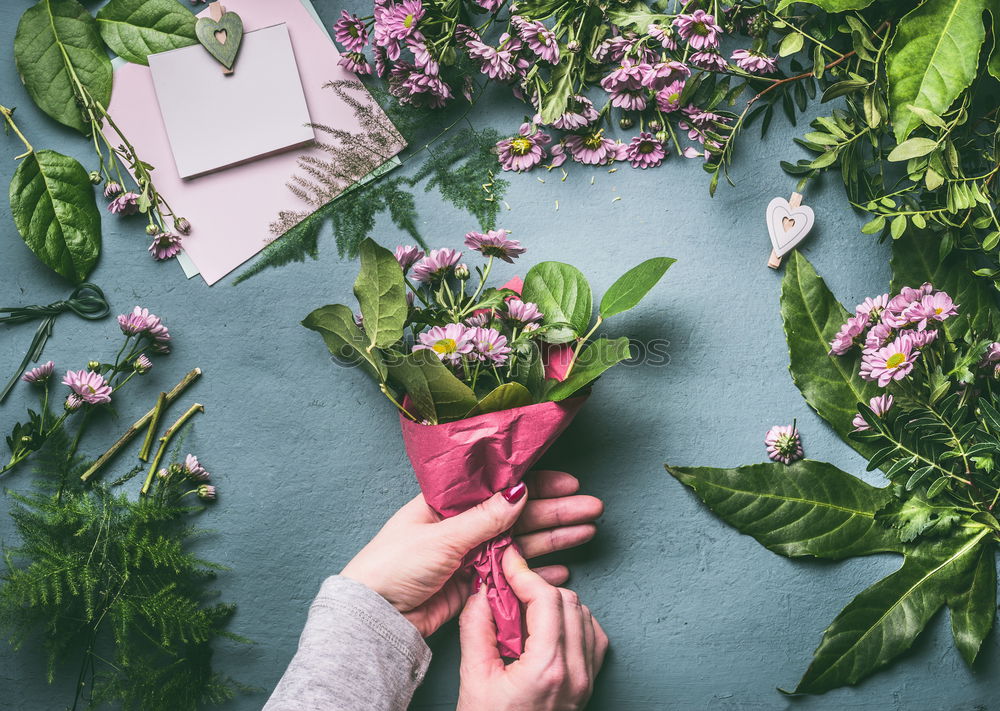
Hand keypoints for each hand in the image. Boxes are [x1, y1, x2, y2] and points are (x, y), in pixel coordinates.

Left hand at [341, 470, 602, 636]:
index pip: (500, 486)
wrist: (375, 616)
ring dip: (554, 537)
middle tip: (591, 508)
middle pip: (518, 514)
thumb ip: (485, 518)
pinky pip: (514, 574)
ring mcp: (471, 554)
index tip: (568, 483)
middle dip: (556, 511)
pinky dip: (537, 572)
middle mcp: (463, 524)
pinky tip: (561, 569)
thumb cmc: (394, 565)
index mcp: (448, 502)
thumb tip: (521, 490)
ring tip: (587, 531)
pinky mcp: (474, 583)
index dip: (537, 483)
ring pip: (521, 543)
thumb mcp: (442, 536)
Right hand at [457, 547, 607, 710]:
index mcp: (547, 668)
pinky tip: (547, 628)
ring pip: (583, 614)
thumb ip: (477, 628)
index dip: (524, 573)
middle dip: (536, 587)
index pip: (546, 599)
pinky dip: (572, 622)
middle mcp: (575, 671)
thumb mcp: (474, 680)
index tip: (508, 560)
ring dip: (554, 603)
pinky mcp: (589, 684)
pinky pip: (592, 636)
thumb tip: (481, 592)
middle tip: (508, 586)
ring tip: (523, 610)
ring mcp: (587, 679)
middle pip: (567, 601)